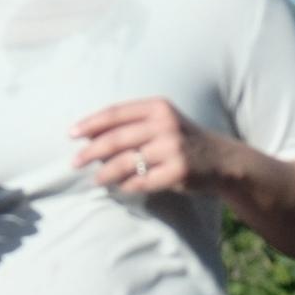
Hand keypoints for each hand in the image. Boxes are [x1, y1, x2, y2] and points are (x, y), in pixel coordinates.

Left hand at [72, 97, 218, 198]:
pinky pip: (142, 181)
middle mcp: (165, 124)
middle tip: (74, 162)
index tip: (71, 134)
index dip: (90, 123)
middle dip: (90, 152)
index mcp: (157, 107)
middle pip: (116, 139)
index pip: (115, 113)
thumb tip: (89, 134)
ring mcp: (173, 148)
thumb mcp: (162, 121)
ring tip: (95, 180)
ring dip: (105, 173)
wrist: (222, 159)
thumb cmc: (183, 139)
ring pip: (126, 162)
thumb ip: (132, 123)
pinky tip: (121, 187)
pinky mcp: (178, 171)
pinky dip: (127, 185)